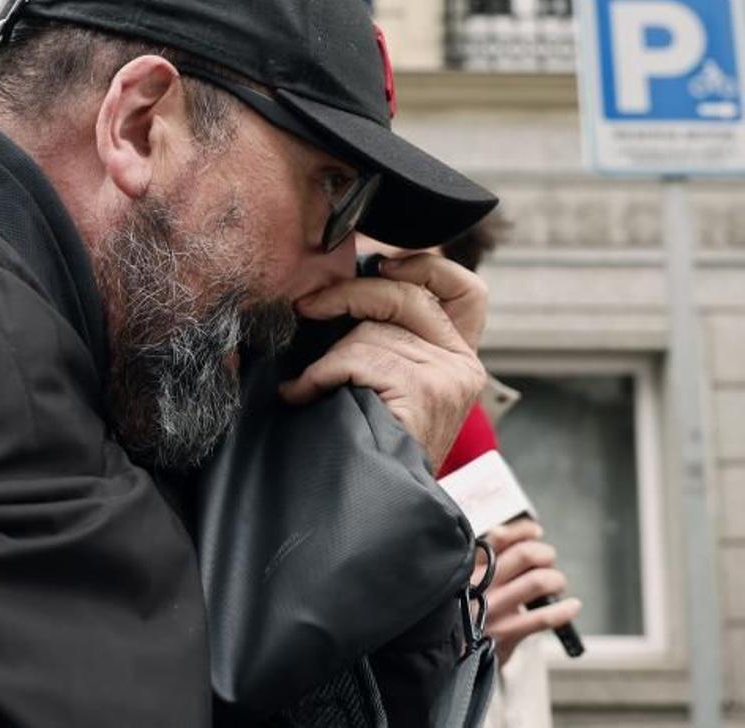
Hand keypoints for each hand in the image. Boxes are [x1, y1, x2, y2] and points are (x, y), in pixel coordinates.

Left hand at [278, 252, 488, 469]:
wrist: (383, 506)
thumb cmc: (374, 446)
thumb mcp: (393, 387)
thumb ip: (390, 342)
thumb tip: (345, 291)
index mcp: (459, 358)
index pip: (466, 290)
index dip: (427, 265)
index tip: (382, 263)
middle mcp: (462, 364)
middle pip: (406, 294)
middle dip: (348, 293)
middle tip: (308, 307)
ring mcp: (447, 377)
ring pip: (371, 331)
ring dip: (327, 357)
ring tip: (307, 384)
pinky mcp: (425, 390)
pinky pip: (357, 358)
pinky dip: (319, 374)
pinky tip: (304, 394)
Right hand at [481, 519, 581, 664]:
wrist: (455, 654)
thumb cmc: (470, 611)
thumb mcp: (471, 581)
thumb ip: (493, 558)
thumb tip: (530, 535)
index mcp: (471, 567)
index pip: (499, 537)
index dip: (523, 530)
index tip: (536, 532)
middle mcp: (481, 584)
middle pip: (524, 554)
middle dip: (546, 555)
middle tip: (549, 562)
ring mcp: (492, 608)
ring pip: (537, 582)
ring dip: (556, 580)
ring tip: (556, 585)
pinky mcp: (504, 633)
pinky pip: (542, 618)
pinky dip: (564, 611)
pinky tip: (572, 607)